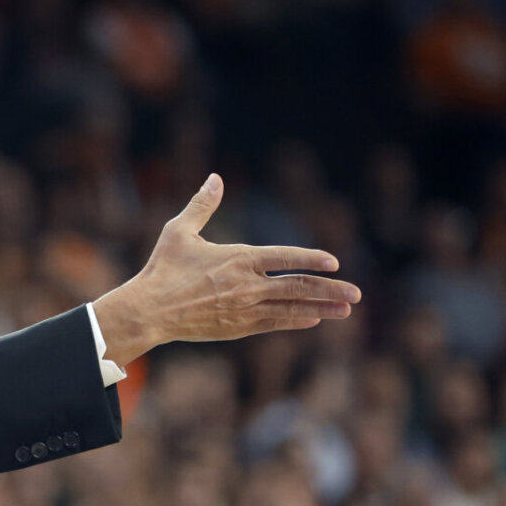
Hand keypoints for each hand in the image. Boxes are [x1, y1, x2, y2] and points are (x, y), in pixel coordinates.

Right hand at [93, 173, 360, 365]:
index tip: (334, 262)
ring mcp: (243, 309)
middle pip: (297, 286)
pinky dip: (296, 320)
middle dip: (330, 289)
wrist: (148, 311)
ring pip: (291, 307)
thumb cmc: (162, 269)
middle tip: (356, 293)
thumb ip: (203, 205)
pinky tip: (314, 319)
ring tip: (347, 309)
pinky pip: (274, 324)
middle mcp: (246, 285)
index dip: (310, 259)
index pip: (284, 258)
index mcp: (237, 259)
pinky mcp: (236, 328)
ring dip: (322, 307)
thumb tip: (215, 177)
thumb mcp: (180, 231)